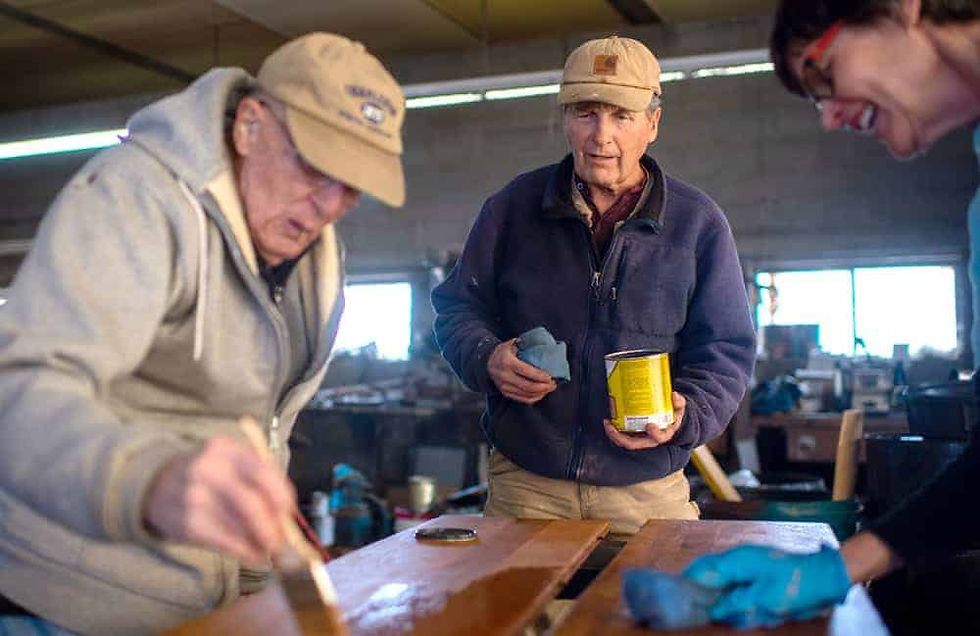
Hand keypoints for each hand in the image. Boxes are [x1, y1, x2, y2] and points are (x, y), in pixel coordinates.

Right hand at [142, 436, 295, 563]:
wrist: (155, 485)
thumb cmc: (208, 475)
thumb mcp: (230, 462)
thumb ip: (260, 481)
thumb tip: (288, 517)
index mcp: (225, 449)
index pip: (262, 472)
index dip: (282, 495)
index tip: (290, 511)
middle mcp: (208, 470)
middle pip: (251, 503)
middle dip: (273, 526)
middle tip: (284, 540)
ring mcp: (193, 497)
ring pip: (240, 526)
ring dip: (263, 543)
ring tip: (272, 549)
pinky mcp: (186, 524)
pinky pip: (225, 542)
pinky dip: (246, 552)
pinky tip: (254, 555)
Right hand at [487, 338, 556, 404]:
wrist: (487, 362)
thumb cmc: (504, 351)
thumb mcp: (512, 344)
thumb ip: (526, 346)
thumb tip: (545, 348)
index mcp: (507, 362)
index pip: (527, 372)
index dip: (540, 376)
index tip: (550, 376)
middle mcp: (504, 376)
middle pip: (528, 386)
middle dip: (544, 387)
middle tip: (553, 384)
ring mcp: (504, 386)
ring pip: (527, 394)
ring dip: (541, 393)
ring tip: (550, 388)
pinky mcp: (505, 393)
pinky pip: (523, 399)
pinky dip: (534, 398)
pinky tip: (542, 393)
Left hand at [604, 392, 685, 449]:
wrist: (670, 422)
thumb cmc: (673, 416)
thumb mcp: (679, 409)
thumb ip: (679, 402)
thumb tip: (674, 395)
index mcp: (663, 434)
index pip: (659, 437)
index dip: (654, 433)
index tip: (650, 425)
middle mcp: (650, 439)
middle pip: (634, 443)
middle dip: (621, 437)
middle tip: (612, 426)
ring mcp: (640, 438)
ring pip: (625, 441)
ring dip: (614, 434)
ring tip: (607, 423)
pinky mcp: (634, 434)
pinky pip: (622, 436)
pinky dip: (614, 431)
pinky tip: (609, 420)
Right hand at [682, 544, 851, 628]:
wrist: (828, 576)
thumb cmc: (795, 586)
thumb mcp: (764, 600)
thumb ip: (734, 604)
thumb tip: (712, 610)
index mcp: (737, 560)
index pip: (702, 570)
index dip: (689, 584)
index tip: (680, 601)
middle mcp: (739, 558)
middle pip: (711, 573)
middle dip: (705, 592)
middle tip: (701, 611)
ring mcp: (750, 563)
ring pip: (725, 580)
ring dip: (724, 597)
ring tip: (727, 612)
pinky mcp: (760, 570)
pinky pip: (740, 583)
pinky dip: (738, 597)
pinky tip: (746, 609)